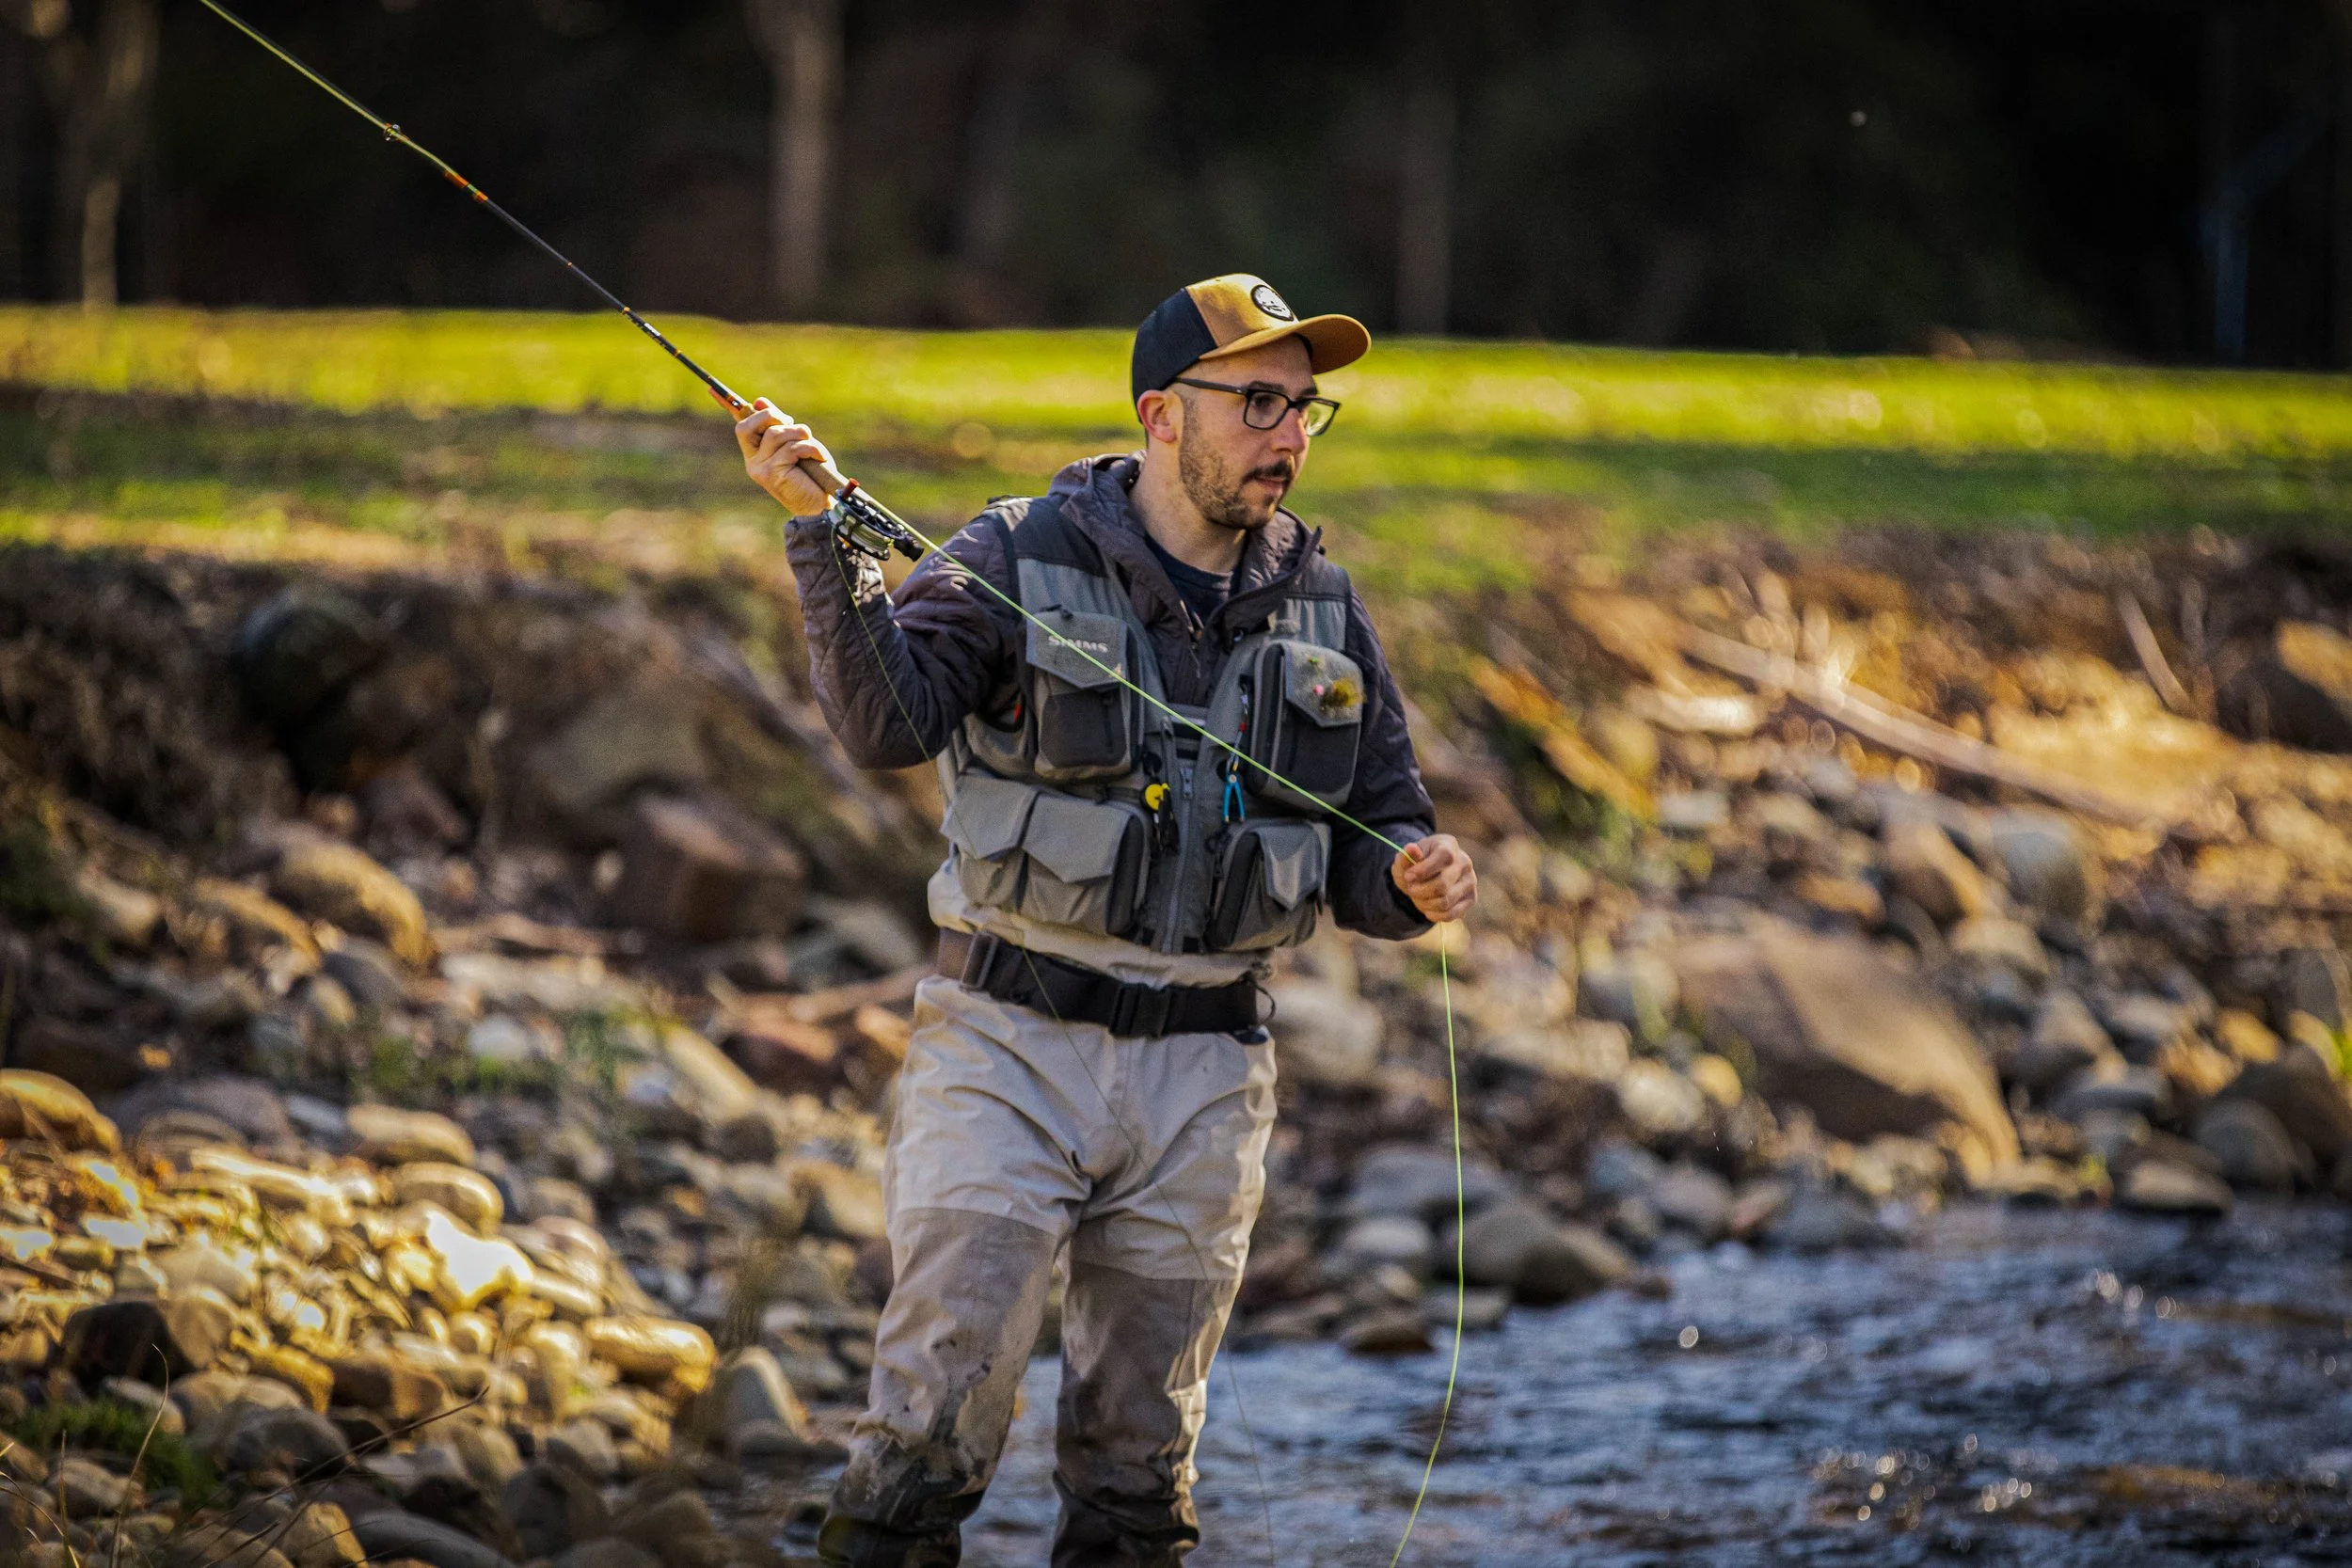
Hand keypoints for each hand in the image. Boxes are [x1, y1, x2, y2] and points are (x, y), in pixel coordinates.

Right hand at [736, 397, 838, 517]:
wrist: (819, 504)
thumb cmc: (809, 472)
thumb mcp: (794, 443)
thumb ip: (779, 424)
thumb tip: (759, 401)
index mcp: (755, 451)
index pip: (740, 425)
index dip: (726, 406)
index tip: (712, 388)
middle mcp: (752, 460)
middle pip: (747, 426)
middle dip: (772, 416)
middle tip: (791, 423)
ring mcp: (759, 468)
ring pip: (775, 433)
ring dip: (799, 433)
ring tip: (811, 445)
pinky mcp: (772, 474)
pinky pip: (791, 448)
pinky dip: (811, 448)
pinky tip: (818, 457)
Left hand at [1392, 833, 1475, 923]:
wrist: (1428, 874)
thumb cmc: (1416, 864)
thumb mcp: (1406, 858)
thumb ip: (1406, 855)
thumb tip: (1411, 849)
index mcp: (1449, 845)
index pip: (1444, 857)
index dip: (1423, 870)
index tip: (1408, 876)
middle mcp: (1464, 862)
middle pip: (1442, 885)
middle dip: (1419, 891)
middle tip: (1411, 889)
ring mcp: (1470, 881)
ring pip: (1445, 902)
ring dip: (1424, 904)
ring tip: (1417, 898)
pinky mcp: (1471, 898)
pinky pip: (1451, 914)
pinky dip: (1434, 915)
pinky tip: (1427, 908)